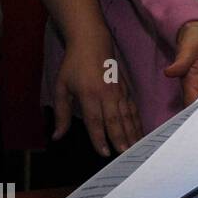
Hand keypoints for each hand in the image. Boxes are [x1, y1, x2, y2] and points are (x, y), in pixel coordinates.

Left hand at [53, 32, 143, 156]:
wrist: (92, 42)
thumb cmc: (74, 65)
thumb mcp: (61, 88)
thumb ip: (61, 114)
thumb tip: (57, 136)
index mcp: (89, 94)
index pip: (95, 121)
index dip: (99, 138)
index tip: (104, 153)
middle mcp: (107, 94)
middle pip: (115, 120)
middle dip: (120, 138)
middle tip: (125, 154)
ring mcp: (119, 91)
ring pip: (128, 115)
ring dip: (132, 132)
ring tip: (136, 147)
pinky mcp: (126, 89)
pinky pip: (133, 108)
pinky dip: (137, 121)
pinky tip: (140, 131)